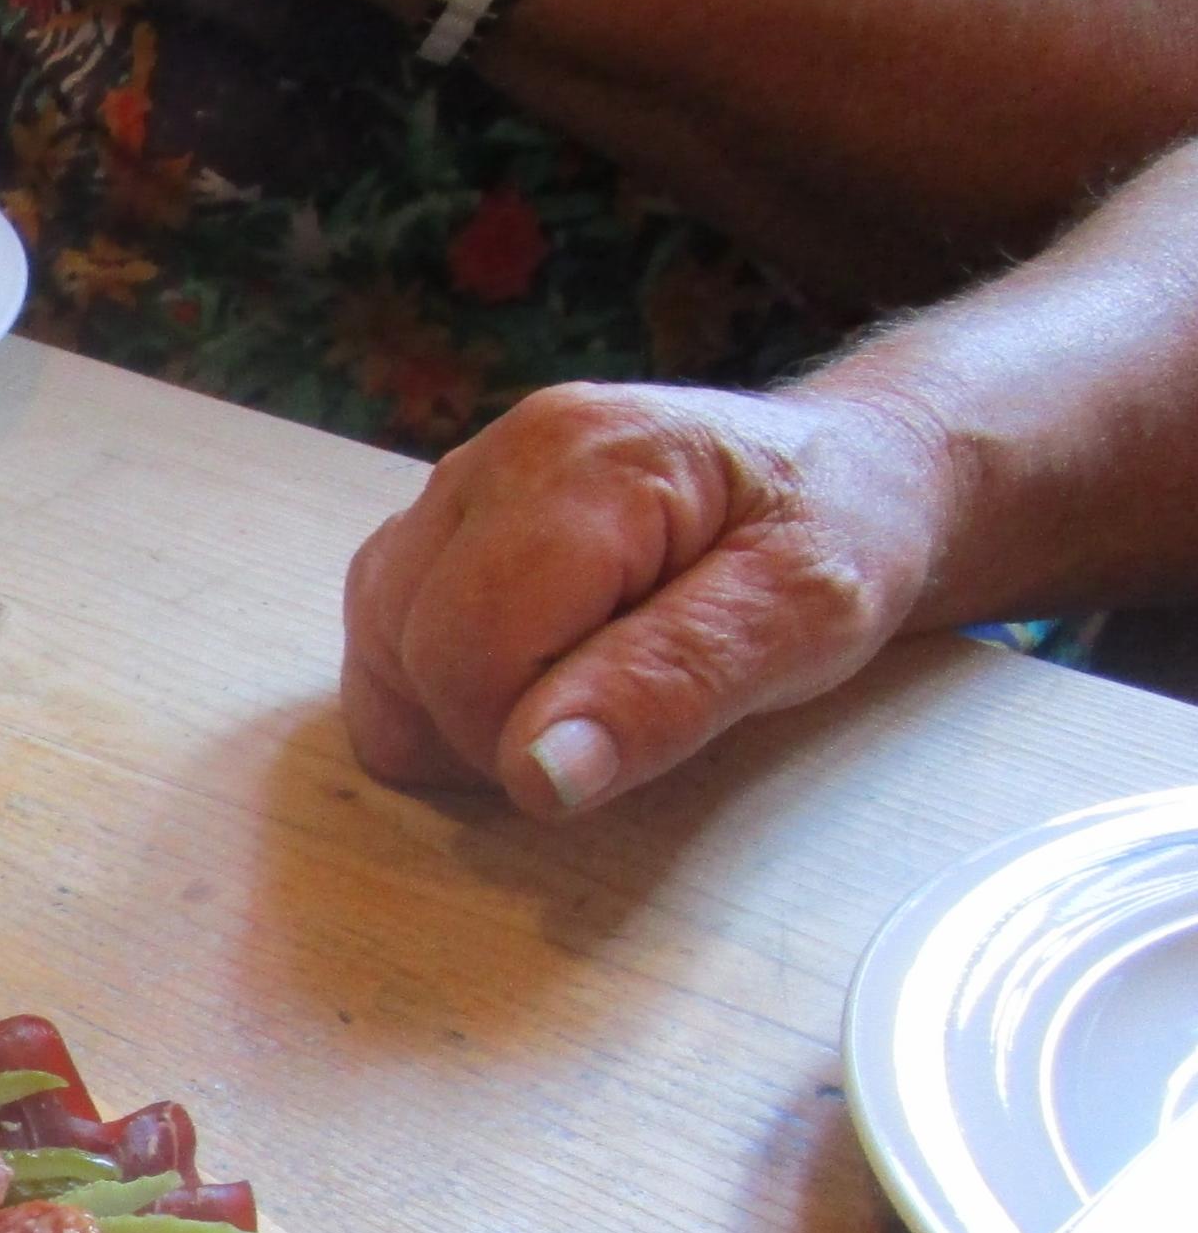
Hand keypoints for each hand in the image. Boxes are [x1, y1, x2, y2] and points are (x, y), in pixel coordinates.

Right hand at [339, 382, 955, 816]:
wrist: (855, 470)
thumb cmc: (843, 538)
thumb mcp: (806, 621)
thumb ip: (671, 692)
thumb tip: (538, 775)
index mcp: (583, 463)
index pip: (467, 654)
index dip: (521, 741)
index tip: (623, 744)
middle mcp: (494, 457)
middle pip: (404, 653)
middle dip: (489, 729)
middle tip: (612, 720)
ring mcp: (454, 484)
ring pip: (377, 650)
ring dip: (455, 712)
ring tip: (578, 693)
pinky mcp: (438, 521)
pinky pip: (384, 633)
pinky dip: (438, 684)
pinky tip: (535, 674)